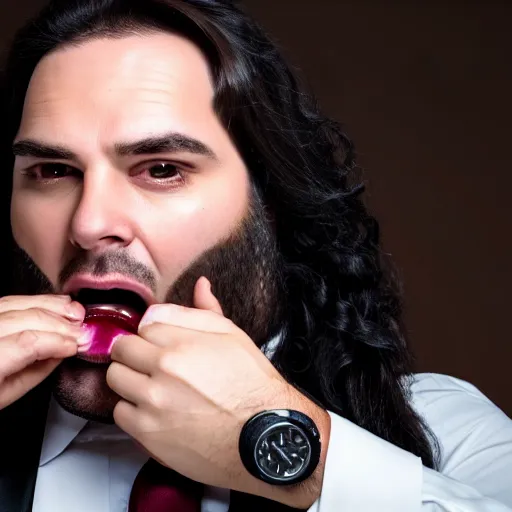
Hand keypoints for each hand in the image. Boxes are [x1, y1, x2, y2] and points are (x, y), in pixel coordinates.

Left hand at [0, 294, 84, 409]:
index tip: (77, 345)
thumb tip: (63, 351)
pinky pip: (11, 300)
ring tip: (76, 313)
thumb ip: (36, 371)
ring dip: (52, 306)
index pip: (26, 344)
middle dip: (60, 323)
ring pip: (18, 303)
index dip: (57, 341)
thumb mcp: (5, 397)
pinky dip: (38, 300)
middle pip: (25, 319)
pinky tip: (56, 304)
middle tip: (83, 330)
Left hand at [107, 277, 329, 507]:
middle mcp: (162, 370)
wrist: (261, 436)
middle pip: (121, 349)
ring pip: (115, 378)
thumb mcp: (234, 337)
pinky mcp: (147, 433)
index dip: (155, 332)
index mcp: (182, 343)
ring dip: (130, 379)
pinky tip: (154, 410)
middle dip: (135, 351)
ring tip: (153, 386)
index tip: (164, 343)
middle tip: (154, 362)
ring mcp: (151, 403)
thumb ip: (207, 311)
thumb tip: (198, 283)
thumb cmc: (251, 383)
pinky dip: (132, 409)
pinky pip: (119, 412)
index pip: (145, 324)